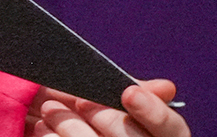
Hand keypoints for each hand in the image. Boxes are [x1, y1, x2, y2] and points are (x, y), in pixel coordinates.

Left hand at [27, 80, 186, 136]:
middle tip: (80, 100)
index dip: (154, 112)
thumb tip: (166, 88)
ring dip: (72, 126)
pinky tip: (46, 129)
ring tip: (50, 109)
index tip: (128, 93)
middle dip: (107, 117)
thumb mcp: (108, 99)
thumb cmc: (83, 111)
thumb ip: (137, 93)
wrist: (43, 119)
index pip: (173, 130)